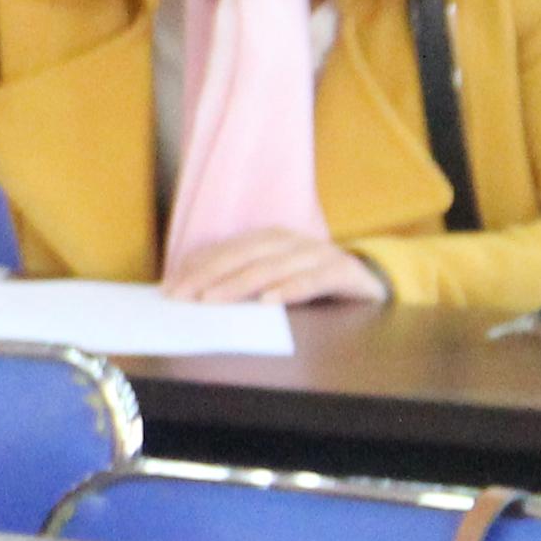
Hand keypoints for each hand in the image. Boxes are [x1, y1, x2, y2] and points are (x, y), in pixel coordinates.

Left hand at [161, 230, 387, 308]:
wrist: (370, 280)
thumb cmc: (311, 280)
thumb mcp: (275, 277)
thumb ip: (241, 280)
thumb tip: (195, 292)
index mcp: (270, 239)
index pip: (226, 251)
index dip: (197, 268)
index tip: (170, 288)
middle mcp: (291, 242)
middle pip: (243, 257)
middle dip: (208, 276)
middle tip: (182, 297)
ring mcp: (317, 254)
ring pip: (272, 267)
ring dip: (238, 284)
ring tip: (212, 300)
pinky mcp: (341, 271)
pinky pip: (312, 280)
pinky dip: (289, 289)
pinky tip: (268, 302)